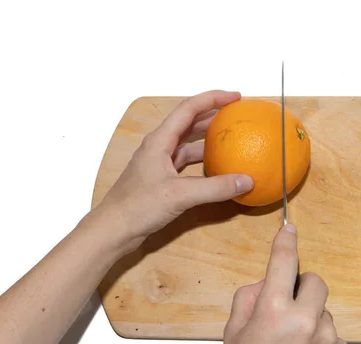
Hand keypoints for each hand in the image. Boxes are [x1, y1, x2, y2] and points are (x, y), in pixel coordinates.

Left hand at [96, 90, 253, 249]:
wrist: (114, 229)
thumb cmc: (139, 207)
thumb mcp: (181, 195)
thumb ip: (215, 187)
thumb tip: (247, 180)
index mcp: (160, 141)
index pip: (189, 109)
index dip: (213, 98)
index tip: (235, 97)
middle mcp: (159, 147)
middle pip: (189, 122)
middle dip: (213, 115)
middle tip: (236, 115)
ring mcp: (159, 163)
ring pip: (188, 144)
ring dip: (208, 139)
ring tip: (230, 138)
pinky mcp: (161, 179)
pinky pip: (186, 163)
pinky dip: (203, 162)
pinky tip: (216, 168)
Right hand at [221, 224, 348, 343]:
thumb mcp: (232, 335)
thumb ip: (249, 299)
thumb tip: (267, 283)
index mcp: (274, 311)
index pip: (283, 262)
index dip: (286, 242)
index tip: (289, 231)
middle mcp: (306, 321)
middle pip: (315, 281)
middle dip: (302, 286)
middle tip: (288, 304)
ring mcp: (327, 338)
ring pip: (324, 309)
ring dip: (310, 316)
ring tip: (292, 343)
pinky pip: (333, 332)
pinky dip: (320, 337)